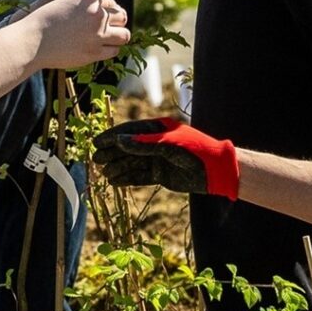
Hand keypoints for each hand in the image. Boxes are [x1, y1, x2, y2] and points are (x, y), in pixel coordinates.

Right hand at [24, 0, 129, 69]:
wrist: (32, 41)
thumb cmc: (44, 20)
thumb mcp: (63, 0)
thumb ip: (84, 1)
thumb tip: (104, 8)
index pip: (111, 1)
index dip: (108, 9)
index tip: (104, 15)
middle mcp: (97, 14)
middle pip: (121, 16)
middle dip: (117, 21)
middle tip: (109, 27)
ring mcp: (98, 33)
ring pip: (124, 35)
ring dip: (118, 36)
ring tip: (110, 38)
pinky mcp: (95, 52)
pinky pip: (114, 50)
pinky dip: (109, 49)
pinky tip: (100, 48)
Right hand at [94, 117, 239, 198]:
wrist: (215, 171)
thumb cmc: (194, 150)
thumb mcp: (168, 145)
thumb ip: (143, 144)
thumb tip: (119, 141)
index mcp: (158, 129)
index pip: (130, 131)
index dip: (113, 137)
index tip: (97, 142)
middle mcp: (156, 143)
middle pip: (129, 147)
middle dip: (112, 153)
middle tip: (96, 160)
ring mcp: (157, 159)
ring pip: (132, 163)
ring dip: (118, 167)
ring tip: (103, 173)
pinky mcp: (160, 175)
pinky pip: (139, 176)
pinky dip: (127, 178)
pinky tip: (114, 181)